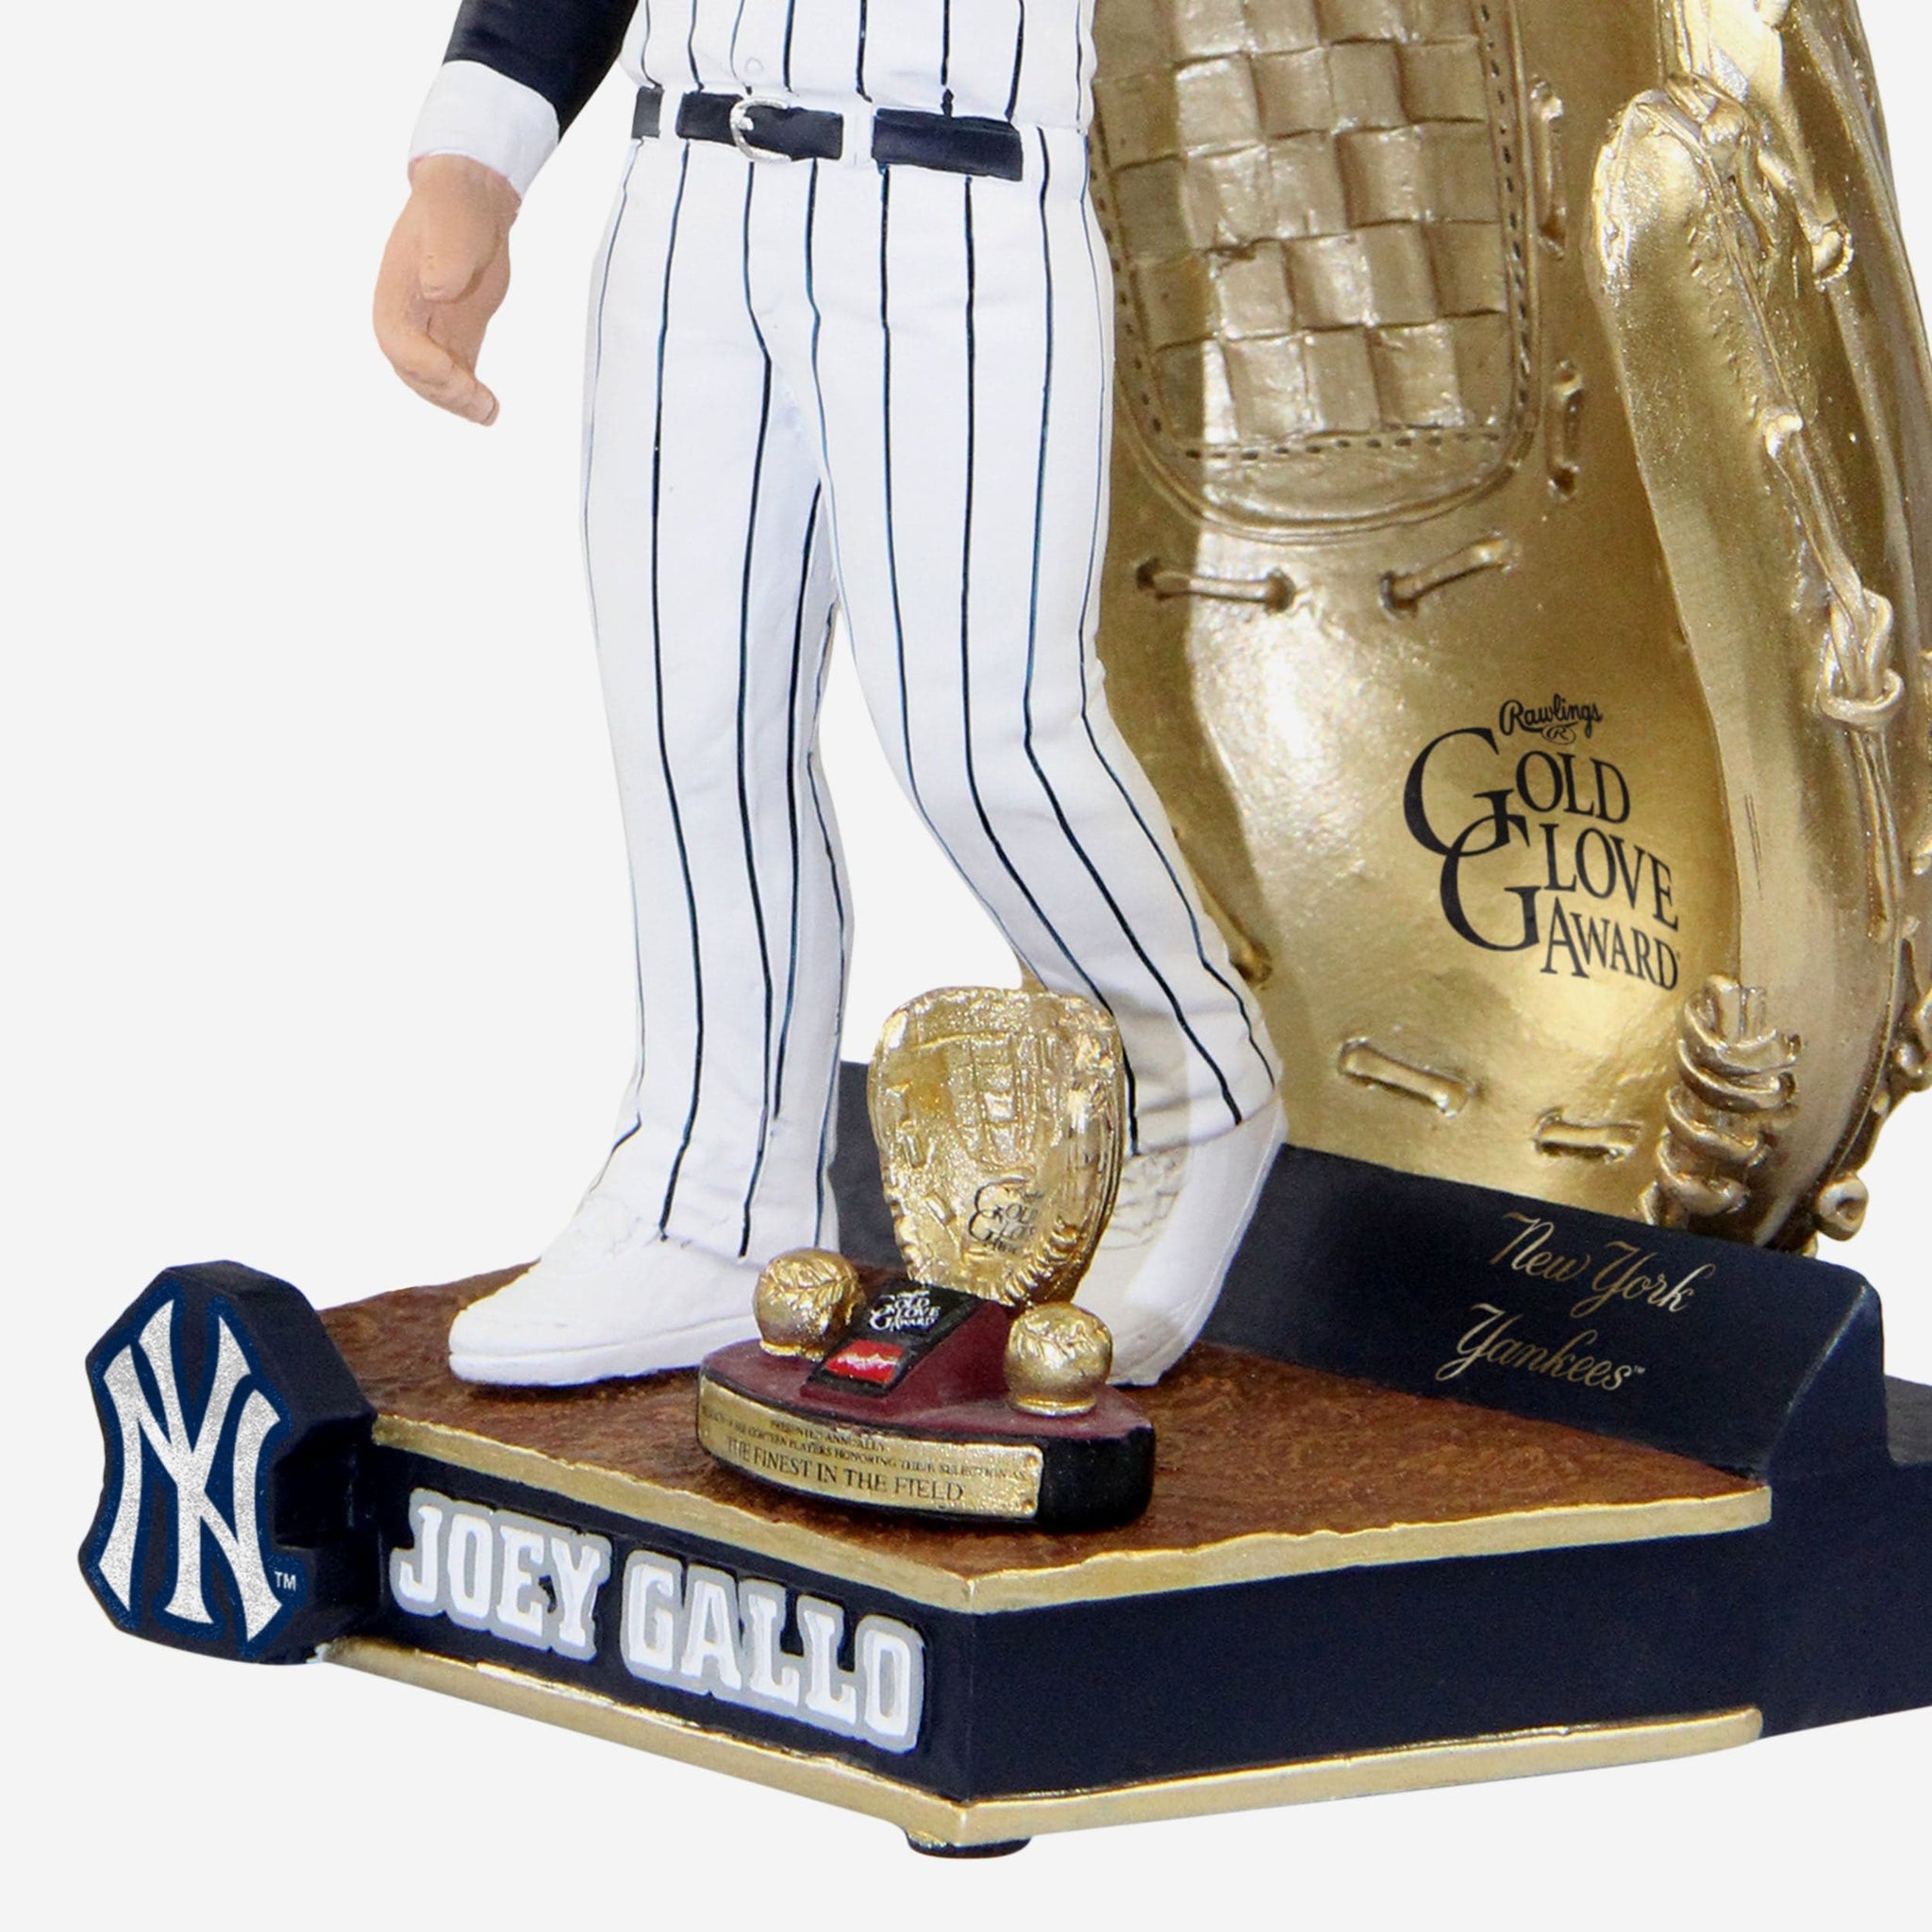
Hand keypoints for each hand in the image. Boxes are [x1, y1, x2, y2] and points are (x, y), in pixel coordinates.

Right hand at [373, 154, 518, 424]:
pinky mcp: (454, 340)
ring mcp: (431, 334)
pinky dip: (470, 397)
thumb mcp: (450, 224)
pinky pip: (456, 378)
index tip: (453, 372)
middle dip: (444, 392)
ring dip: (459, 403)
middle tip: (478, 401)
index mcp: (395, 295)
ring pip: (435, 384)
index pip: (398, 344)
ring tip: (488, 410)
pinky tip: (490, 407)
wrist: (472, 203)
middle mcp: (408, 321)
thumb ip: (443, 257)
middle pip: (415, 373)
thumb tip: (436, 288)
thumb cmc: (454, 207)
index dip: (421, 364)